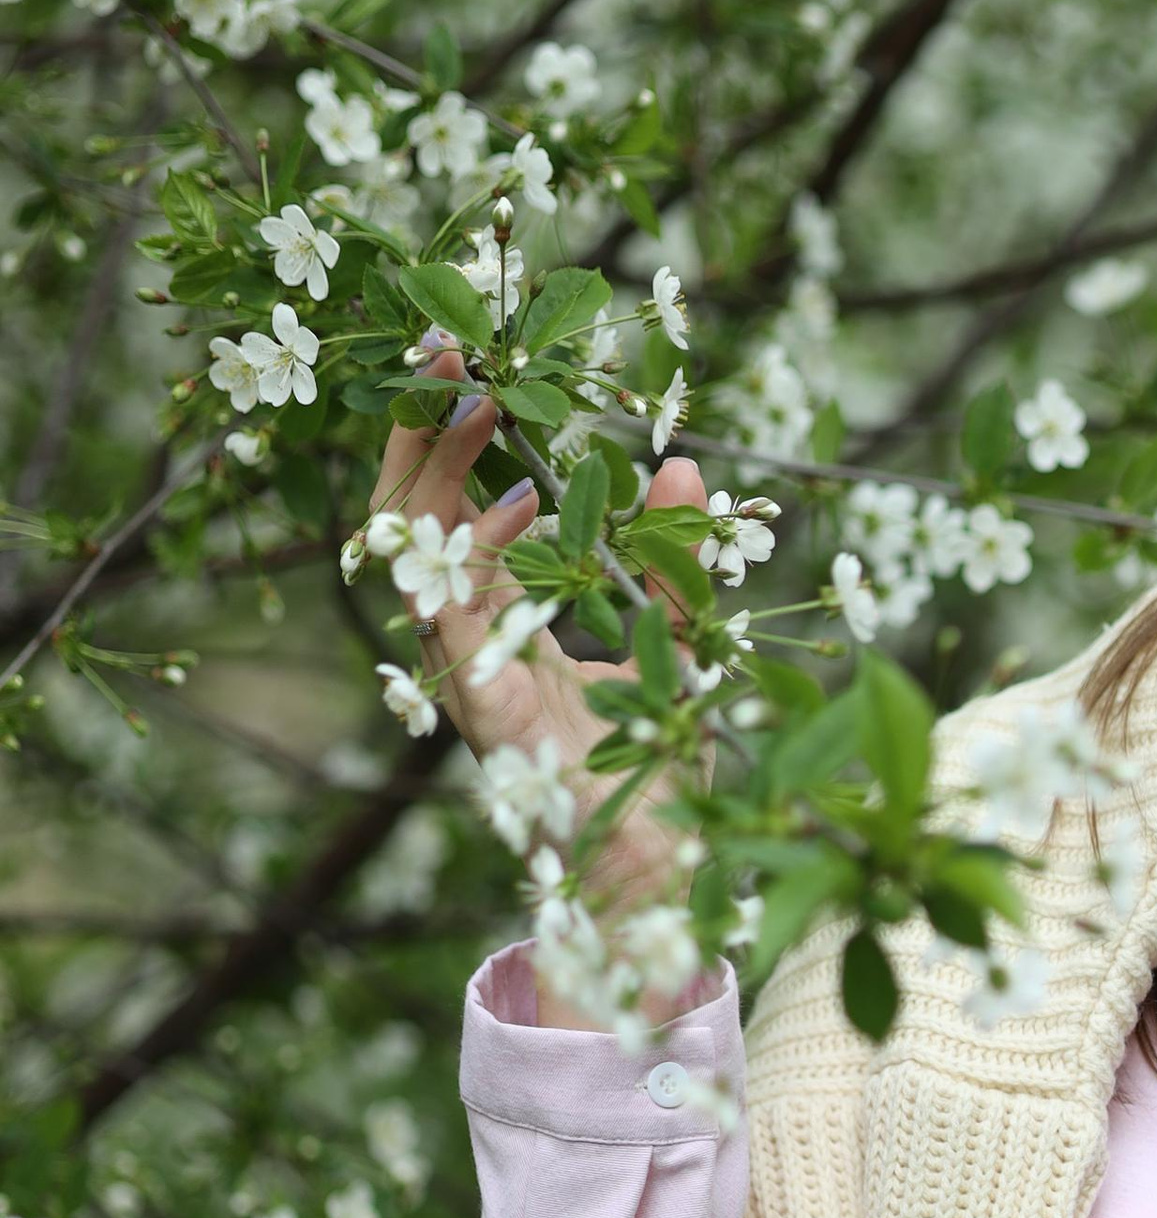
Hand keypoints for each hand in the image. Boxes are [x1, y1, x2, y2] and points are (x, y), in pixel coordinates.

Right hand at [365, 349, 708, 1011]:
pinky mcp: (483, 708)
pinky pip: (458, 615)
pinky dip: (481, 552)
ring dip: (436, 467)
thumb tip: (682, 465)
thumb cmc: (657, 769)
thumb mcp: (678, 640)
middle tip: (448, 344)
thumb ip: (675, 560)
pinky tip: (524, 499)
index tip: (470, 360)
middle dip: (421, 427)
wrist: (662, 873)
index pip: (449, 512)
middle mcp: (466, 642)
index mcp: (497, 623)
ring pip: (413, 551)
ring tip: (472, 393)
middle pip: (412, 515)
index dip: (449, 436)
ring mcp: (463, 674)